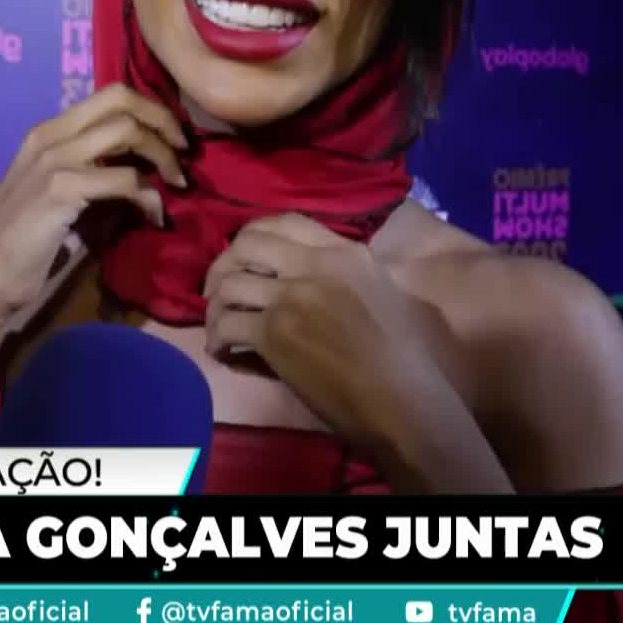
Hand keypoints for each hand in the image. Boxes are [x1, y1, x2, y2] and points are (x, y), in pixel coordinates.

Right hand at [0, 83, 187, 337]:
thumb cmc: (22, 243)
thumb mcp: (57, 193)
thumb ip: (92, 172)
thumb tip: (143, 170)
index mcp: (47, 131)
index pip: (110, 95)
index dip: (151, 109)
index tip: (172, 139)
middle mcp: (48, 135)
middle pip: (122, 100)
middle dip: (164, 121)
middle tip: (183, 153)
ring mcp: (53, 159)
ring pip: (128, 131)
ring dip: (163, 157)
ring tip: (175, 184)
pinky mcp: (60, 190)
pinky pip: (125, 179)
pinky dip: (149, 196)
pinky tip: (154, 216)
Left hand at [201, 214, 451, 452]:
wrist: (401, 401)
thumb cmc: (407, 356)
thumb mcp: (385, 293)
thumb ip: (350, 274)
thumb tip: (321, 276)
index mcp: (345, 253)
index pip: (287, 222)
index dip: (256, 235)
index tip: (245, 257)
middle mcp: (314, 265)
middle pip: (247, 243)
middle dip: (223, 264)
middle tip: (218, 290)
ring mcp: (292, 298)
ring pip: (230, 284)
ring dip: (215, 306)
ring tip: (218, 326)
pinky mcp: (275, 334)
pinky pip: (227, 323)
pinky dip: (217, 337)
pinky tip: (222, 351)